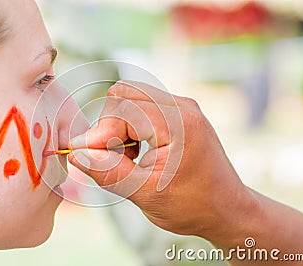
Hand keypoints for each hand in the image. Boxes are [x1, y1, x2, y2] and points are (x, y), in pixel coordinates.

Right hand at [68, 81, 251, 239]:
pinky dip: (129, 124)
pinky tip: (137, 150)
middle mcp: (182, 106)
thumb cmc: (191, 206)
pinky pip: (141, 104)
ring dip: (118, 125)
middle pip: (123, 95)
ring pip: (130, 97)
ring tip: (128, 156)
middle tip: (115, 158)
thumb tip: (77, 153)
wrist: (225, 208)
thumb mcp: (145, 194)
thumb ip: (108, 172)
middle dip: (108, 126)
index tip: (85, 156)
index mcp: (178, 123)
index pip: (122, 110)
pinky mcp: (178, 112)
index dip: (99, 133)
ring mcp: (181, 106)